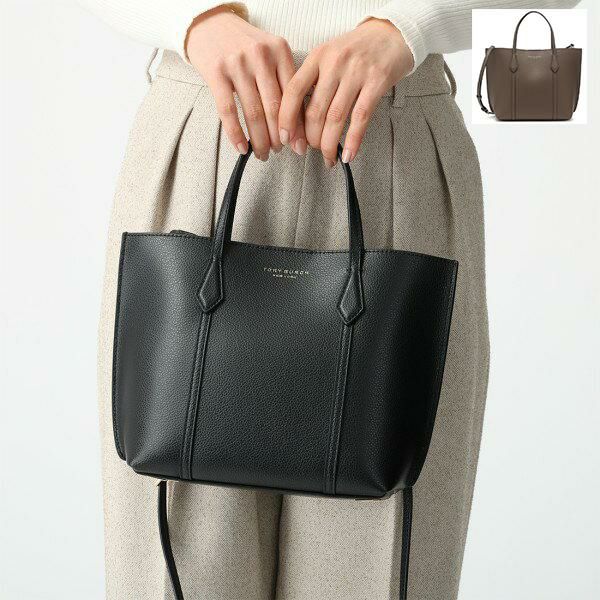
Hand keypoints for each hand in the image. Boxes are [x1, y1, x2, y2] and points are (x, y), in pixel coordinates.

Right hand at [186, 7, 306, 159]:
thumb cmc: (244, 46)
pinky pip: (228, 111)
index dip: (297, 126)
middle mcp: (261, 56)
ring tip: (262, 153)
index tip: (298, 145)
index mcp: (280, 51)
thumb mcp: (270, 55)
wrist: (210, 24)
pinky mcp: (217, 72)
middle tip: (279, 152)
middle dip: (279, 138)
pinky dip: (236, 134)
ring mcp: (238, 64)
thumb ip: (284, 82)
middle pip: (275, 108)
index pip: (293, 97)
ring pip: (253, 113)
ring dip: (259, 140)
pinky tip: (242, 148)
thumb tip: (297, 125)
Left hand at [278, 18, 412, 165]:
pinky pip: (360, 118)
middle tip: (311, 149)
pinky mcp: (377, 82)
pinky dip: (352, 141)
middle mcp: (335, 63)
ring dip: (329, 144)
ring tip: (328, 157)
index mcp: (318, 56)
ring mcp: (356, 72)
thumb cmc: (357, 50)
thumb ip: (313, 81)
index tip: (285, 138)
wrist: (392, 33)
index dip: (286, 118)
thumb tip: (298, 120)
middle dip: (311, 138)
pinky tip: (348, 154)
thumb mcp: (329, 56)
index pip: (294, 91)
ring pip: (335, 118)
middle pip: (315, 110)